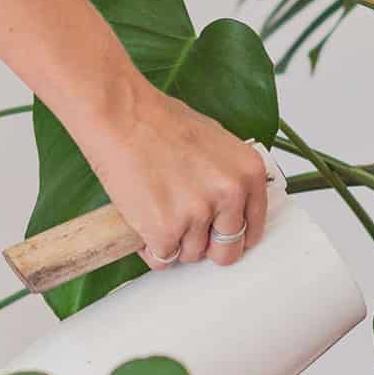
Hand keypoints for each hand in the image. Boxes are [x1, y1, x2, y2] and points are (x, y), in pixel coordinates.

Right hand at [79, 84, 270, 269]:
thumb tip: (230, 207)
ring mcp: (198, 214)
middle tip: (185, 229)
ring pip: (190, 255)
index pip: (253, 228)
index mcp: (248, 173)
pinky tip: (142, 218)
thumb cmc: (159, 122)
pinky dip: (149, 247)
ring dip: (173, 242)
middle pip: (227, 251)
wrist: (120, 115)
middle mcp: (230, 194)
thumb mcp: (216, 143)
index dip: (231, 234)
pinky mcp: (165, 230)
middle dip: (206, 246)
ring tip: (156, 208)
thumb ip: (229, 178)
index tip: (217, 234)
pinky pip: (161, 259)